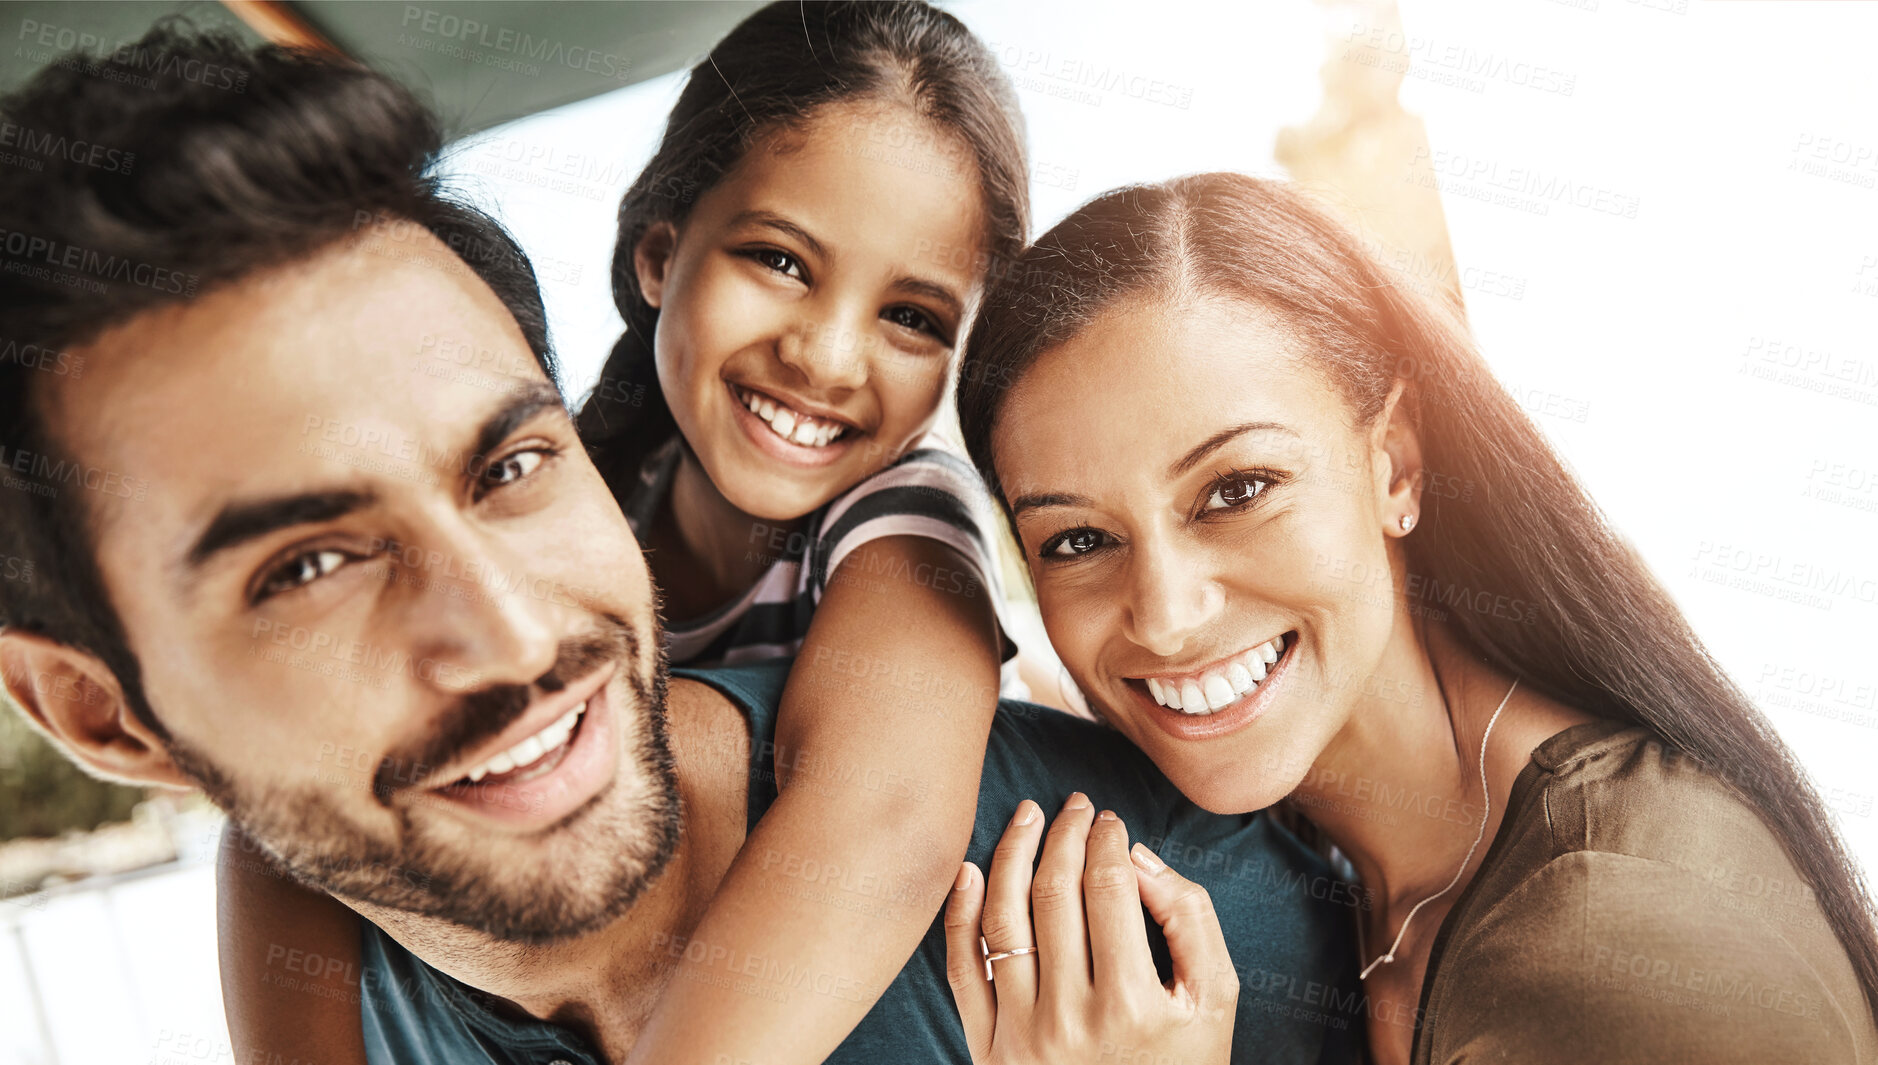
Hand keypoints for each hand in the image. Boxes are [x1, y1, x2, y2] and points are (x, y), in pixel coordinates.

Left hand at [944, 794, 1239, 1064]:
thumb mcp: (1214, 1000)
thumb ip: (1191, 919)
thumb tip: (1135, 856)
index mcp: (1131, 1002)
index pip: (1108, 887)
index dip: (1107, 840)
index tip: (1110, 820)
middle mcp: (1070, 1017)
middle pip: (1054, 893)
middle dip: (1065, 834)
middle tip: (1075, 806)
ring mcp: (1021, 1035)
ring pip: (1003, 919)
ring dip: (1012, 854)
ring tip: (1028, 817)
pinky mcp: (986, 1049)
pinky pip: (961, 968)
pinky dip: (960, 912)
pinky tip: (973, 869)